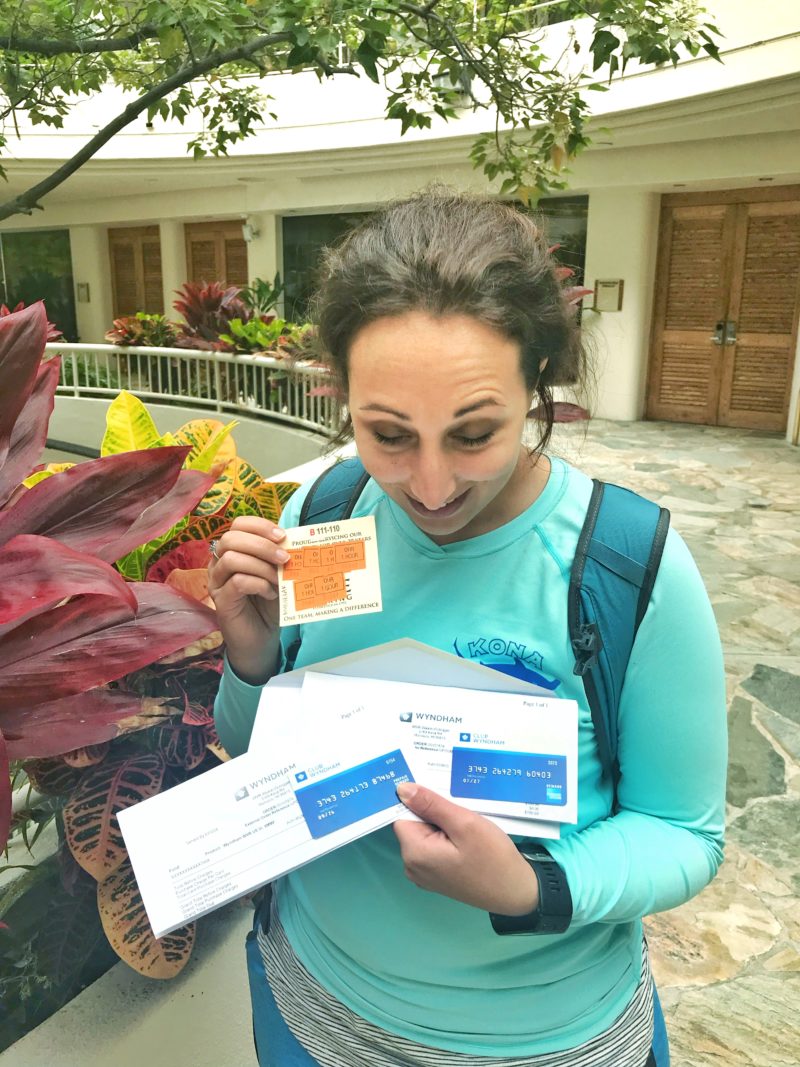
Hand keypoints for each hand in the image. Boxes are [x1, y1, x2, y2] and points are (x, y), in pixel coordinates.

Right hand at [207, 516, 289, 684]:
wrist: (262, 638)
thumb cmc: (269, 603)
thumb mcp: (278, 574)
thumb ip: (280, 556)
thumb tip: (294, 539)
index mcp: (234, 550)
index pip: (238, 525)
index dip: (260, 526)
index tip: (282, 536)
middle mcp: (219, 563)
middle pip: (231, 538)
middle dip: (261, 545)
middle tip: (284, 557)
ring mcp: (217, 582)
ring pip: (231, 559)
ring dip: (261, 566)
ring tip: (278, 578)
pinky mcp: (220, 601)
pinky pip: (237, 582)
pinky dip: (258, 584)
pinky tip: (271, 594)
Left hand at [393, 783, 538, 915]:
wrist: (516, 891)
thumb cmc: (492, 857)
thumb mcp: (464, 823)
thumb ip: (431, 805)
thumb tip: (402, 789)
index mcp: (414, 853)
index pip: (403, 815)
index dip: (422, 803)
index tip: (443, 799)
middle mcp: (412, 866)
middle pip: (414, 825)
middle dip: (434, 814)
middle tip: (461, 814)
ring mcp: (424, 874)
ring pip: (425, 835)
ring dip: (443, 826)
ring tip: (466, 827)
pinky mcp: (437, 877)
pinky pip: (434, 848)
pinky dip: (447, 839)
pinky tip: (467, 839)